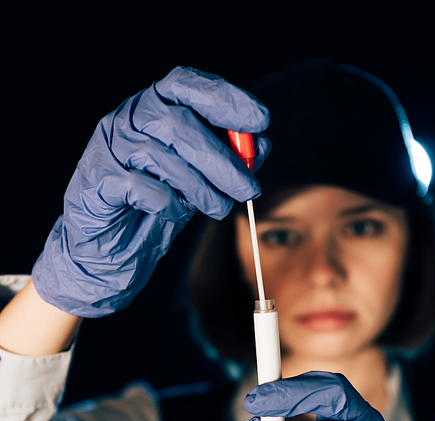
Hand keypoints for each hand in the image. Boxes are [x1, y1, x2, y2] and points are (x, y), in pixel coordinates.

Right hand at [32, 66, 270, 316]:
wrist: (108, 245)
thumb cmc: (155, 204)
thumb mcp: (198, 179)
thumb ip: (226, 159)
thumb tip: (261, 146)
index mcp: (153, 106)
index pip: (186, 85)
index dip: (225, 99)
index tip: (261, 120)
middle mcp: (127, 118)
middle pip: (178, 124)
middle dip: (223, 158)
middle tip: (250, 189)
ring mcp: (109, 147)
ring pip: (161, 156)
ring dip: (201, 188)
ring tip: (220, 209)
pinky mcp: (97, 180)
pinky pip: (139, 186)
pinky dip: (168, 203)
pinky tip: (176, 214)